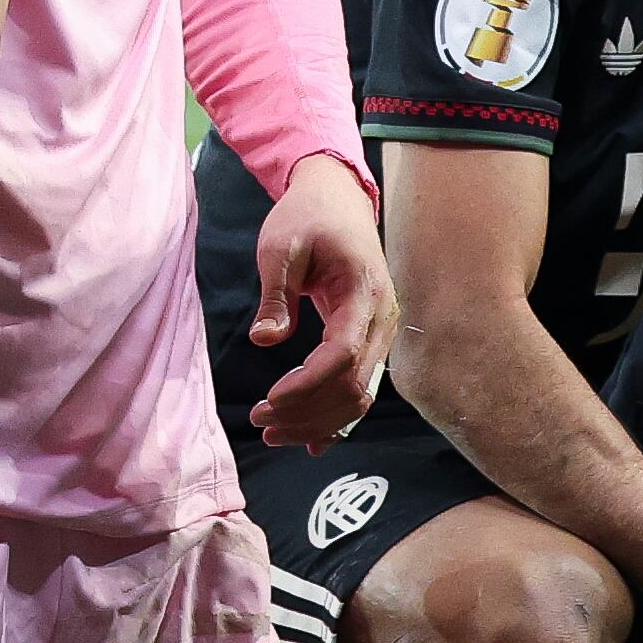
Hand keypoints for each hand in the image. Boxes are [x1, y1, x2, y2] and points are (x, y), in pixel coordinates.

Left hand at [249, 154, 396, 450]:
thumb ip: (275, 294)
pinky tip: (311, 442)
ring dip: (318, 421)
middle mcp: (383, 318)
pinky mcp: (371, 339)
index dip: (307, 384)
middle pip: (354, 384)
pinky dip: (337, 417)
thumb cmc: (308, 217)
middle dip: (307, 412)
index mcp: (364, 292)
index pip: (342, 353)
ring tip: (273, 434)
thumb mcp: (280, 246)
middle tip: (260, 423)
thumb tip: (264, 339)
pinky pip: (360, 387)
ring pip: (359, 394)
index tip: (269, 400)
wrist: (338, 200)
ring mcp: (382, 332)